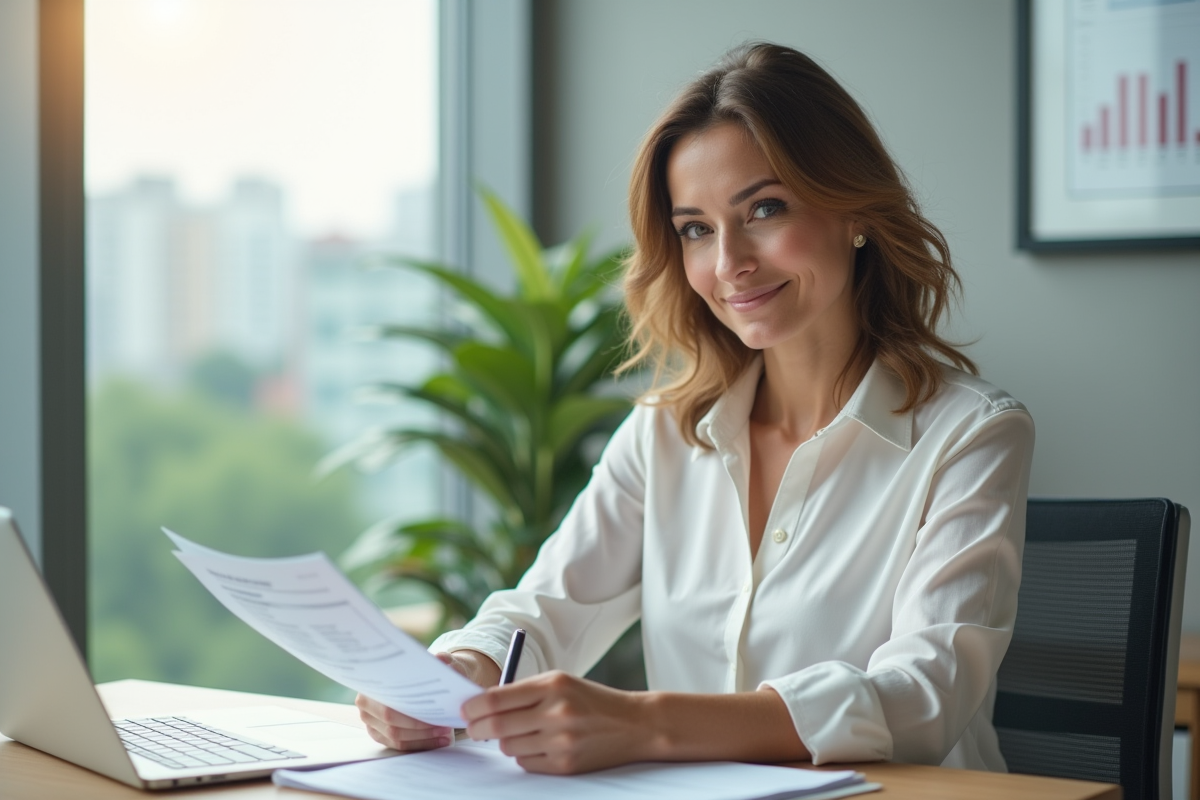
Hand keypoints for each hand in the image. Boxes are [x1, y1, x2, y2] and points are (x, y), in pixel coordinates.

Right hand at [356, 651, 500, 751]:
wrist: (400, 677)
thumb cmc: (411, 670)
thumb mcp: (422, 661)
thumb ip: (434, 660)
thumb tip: (442, 660)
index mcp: (370, 686)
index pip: (391, 708)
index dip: (415, 715)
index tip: (438, 713)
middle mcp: (365, 705)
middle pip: (393, 725)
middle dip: (422, 729)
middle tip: (446, 726)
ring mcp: (369, 722)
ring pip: (396, 738)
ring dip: (423, 739)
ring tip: (445, 734)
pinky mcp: (377, 734)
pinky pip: (398, 746)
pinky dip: (419, 744)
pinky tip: (437, 740)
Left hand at [461, 670, 649, 773]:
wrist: (634, 724)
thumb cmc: (592, 700)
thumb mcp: (560, 683)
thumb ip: (524, 691)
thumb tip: (482, 705)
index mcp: (553, 685)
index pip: (496, 698)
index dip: (473, 706)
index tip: (465, 709)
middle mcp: (556, 712)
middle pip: (496, 726)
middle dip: (478, 728)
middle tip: (473, 728)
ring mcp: (561, 741)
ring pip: (508, 747)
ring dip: (506, 741)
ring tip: (521, 732)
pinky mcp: (565, 765)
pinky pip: (526, 763)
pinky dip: (525, 755)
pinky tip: (540, 745)